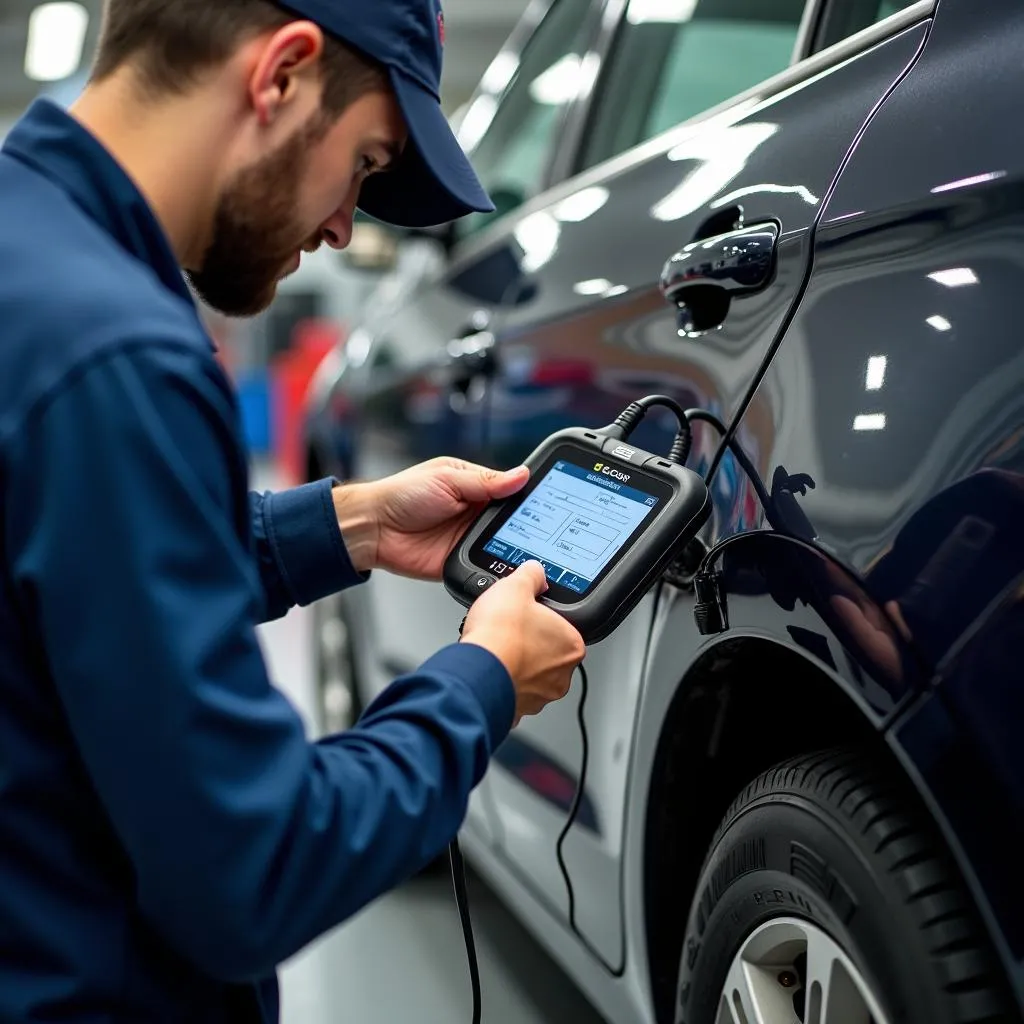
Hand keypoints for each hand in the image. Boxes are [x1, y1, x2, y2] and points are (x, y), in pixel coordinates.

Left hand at [333, 458, 529, 579]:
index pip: (512, 491)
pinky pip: (485, 566)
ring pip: (504, 545)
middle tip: (543, 529)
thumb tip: (521, 474)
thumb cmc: (401, 495)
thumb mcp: (447, 479)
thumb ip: (485, 481)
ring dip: (514, 547)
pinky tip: (506, 566)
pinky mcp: (462, 562)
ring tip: (530, 549)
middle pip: (513, 521)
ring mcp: (469, 539)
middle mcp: (475, 513)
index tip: (547, 501)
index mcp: (475, 487)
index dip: (528, 497)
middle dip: (526, 526)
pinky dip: (495, 567)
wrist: (374, 528)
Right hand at [460, 561, 584, 725]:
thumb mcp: (516, 586)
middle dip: (527, 642)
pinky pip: (511, 692)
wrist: (476, 669)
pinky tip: (490, 668)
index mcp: (571, 645)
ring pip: (529, 675)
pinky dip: (501, 682)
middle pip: (546, 652)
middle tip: (508, 630)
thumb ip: (531, 575)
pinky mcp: (517, 709)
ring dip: (514, 664)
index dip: (540, 618)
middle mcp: (561, 675)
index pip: (562, 627)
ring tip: (495, 648)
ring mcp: (539, 696)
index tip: (525, 615)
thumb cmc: (500, 634)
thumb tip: (534, 572)